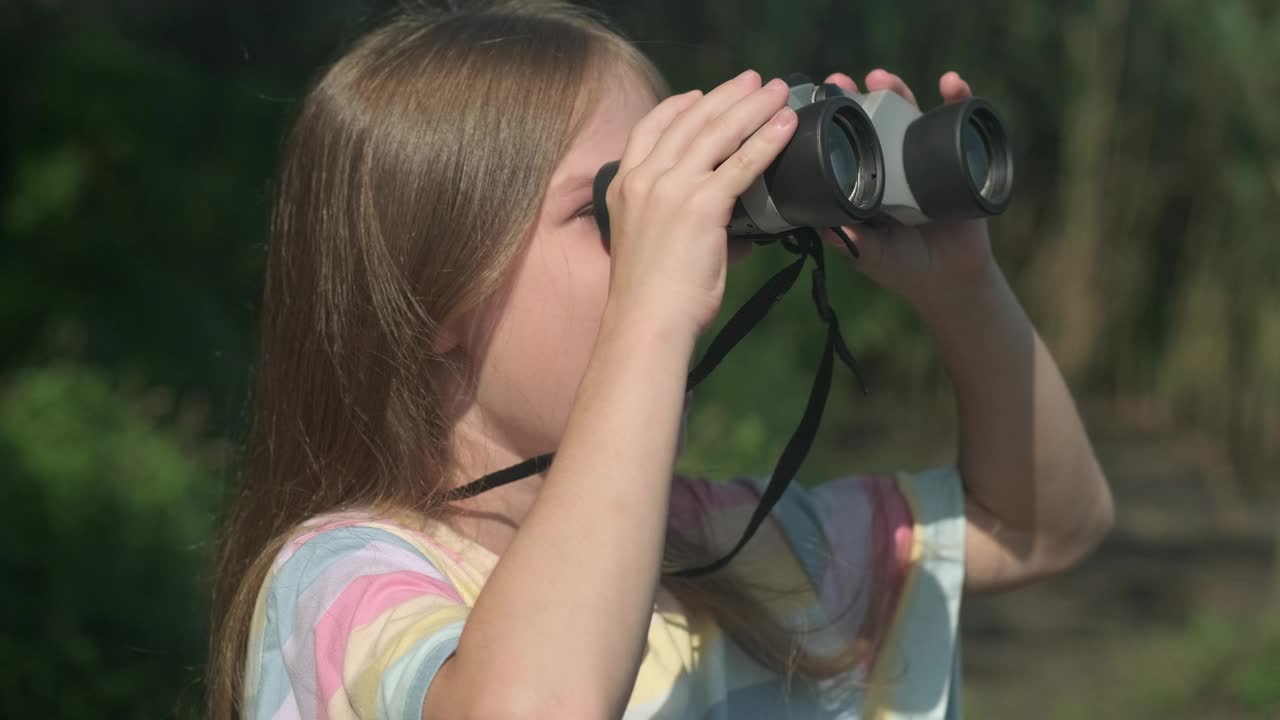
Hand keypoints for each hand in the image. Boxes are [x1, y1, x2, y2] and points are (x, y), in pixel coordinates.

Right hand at [603, 71, 797, 336]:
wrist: (646, 321)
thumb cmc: (650, 297)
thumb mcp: (651, 245)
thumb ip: (683, 224)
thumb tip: (732, 230)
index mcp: (623, 186)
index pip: (649, 129)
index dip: (678, 106)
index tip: (700, 94)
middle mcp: (644, 179)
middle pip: (689, 120)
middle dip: (725, 95)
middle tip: (753, 81)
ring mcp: (671, 188)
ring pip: (717, 132)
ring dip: (751, 106)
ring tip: (776, 91)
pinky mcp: (701, 205)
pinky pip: (742, 163)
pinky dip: (767, 140)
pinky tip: (786, 125)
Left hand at [819, 69, 997, 313]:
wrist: (953, 280)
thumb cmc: (906, 269)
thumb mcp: (874, 258)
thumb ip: (854, 244)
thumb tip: (823, 227)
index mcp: (867, 181)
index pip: (847, 144)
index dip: (832, 125)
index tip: (815, 105)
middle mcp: (892, 164)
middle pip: (874, 121)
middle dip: (858, 97)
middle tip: (840, 82)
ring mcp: (925, 158)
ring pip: (910, 114)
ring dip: (897, 90)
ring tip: (882, 78)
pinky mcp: (960, 158)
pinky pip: (960, 124)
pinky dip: (959, 99)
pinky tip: (951, 83)